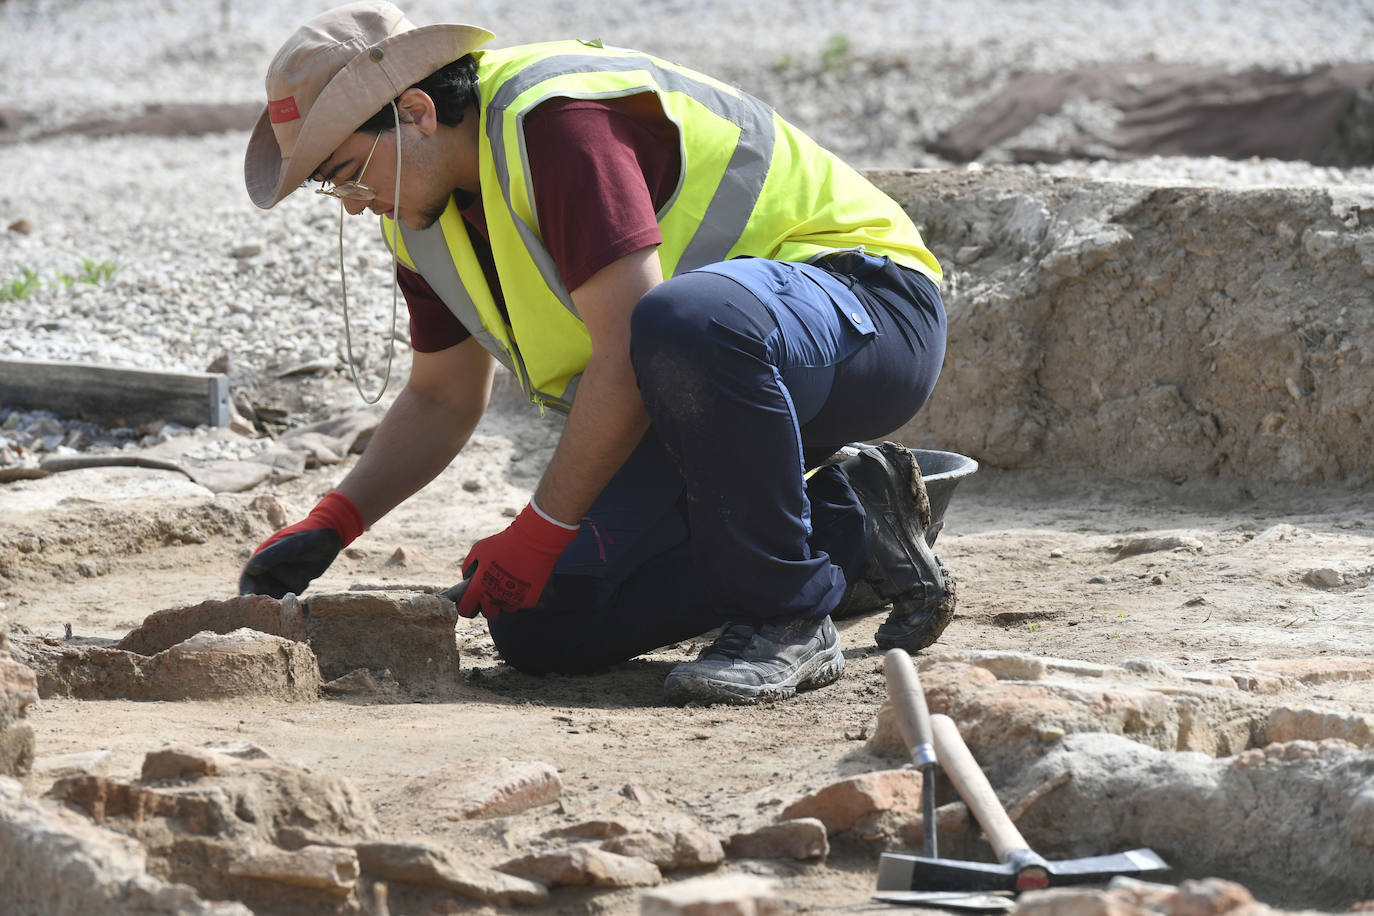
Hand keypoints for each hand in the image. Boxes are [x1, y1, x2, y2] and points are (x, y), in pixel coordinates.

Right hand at [238, 491, 365, 597]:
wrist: (329, 537)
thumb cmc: (307, 537)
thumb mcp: (290, 546)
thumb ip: (271, 556)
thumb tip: (252, 570)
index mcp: (261, 559)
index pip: (249, 579)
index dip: (247, 593)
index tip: (251, 604)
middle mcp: (269, 570)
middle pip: (261, 592)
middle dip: (266, 599)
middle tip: (276, 604)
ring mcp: (282, 578)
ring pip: (277, 595)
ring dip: (284, 595)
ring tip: (296, 585)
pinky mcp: (294, 584)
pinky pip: (291, 594)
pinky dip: (296, 592)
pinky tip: (305, 578)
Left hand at [454, 502, 577, 618]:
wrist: (534, 541)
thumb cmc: (504, 543)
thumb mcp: (479, 549)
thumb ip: (468, 566)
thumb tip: (468, 578)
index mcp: (479, 587)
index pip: (465, 609)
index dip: (466, 605)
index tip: (471, 600)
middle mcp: (495, 598)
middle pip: (487, 613)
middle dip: (487, 605)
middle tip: (492, 591)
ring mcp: (513, 601)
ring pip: (505, 609)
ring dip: (505, 600)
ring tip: (509, 582)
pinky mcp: (529, 601)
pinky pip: (520, 603)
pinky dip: (519, 595)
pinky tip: (522, 580)